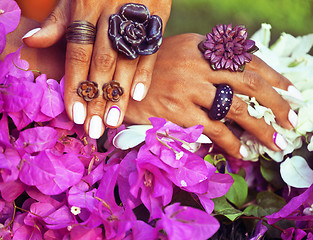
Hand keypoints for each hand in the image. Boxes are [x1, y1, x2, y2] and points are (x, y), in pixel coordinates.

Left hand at [22, 0, 171, 138]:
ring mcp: (136, 15)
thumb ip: (57, 21)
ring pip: (126, 61)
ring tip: (114, 121)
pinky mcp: (158, 16)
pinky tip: (138, 96)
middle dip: (98, 98)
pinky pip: (151, 49)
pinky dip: (145, 73)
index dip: (75, 85)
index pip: (78, 53)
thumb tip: (30, 43)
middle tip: (96, 129)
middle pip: (102, 64)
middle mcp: (111, 13)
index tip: (75, 115)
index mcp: (86, 7)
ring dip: (120, 94)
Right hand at [125, 33, 298, 157]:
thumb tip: (239, 81)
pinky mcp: (177, 112)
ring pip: (235, 109)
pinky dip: (230, 143)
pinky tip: (240, 153)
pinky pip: (213, 130)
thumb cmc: (150, 71)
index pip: (247, 59)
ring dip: (259, 129)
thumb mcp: (180, 53)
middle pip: (249, 83)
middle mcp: (197, 64)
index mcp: (201, 46)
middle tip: (291, 121)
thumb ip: (208, 60)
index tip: (290, 91)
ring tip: (273, 143)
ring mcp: (188, 88)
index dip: (273, 76)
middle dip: (276, 104)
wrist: (115, 83)